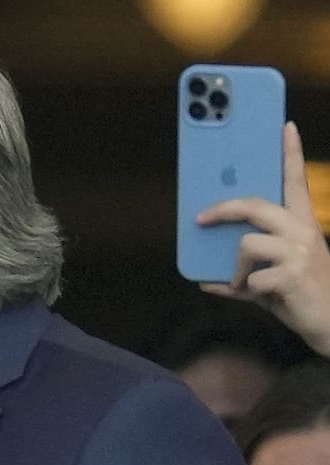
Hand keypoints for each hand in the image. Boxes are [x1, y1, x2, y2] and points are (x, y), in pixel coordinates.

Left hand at [198, 122, 329, 356]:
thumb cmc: (299, 297)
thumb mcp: (272, 278)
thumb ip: (244, 273)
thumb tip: (204, 280)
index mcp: (302, 225)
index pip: (295, 182)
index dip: (290, 154)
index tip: (285, 126)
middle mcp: (304, 232)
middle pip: (255, 206)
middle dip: (222, 209)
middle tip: (200, 218)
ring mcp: (300, 252)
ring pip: (247, 244)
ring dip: (236, 269)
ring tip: (241, 282)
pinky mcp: (294, 275)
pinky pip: (249, 278)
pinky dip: (242, 290)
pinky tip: (253, 296)